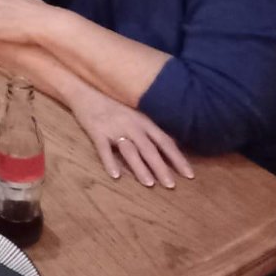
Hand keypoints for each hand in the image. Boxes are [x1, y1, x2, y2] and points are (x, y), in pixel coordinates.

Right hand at [68, 84, 194, 188]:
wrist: (86, 90)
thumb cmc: (113, 103)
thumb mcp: (136, 113)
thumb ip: (150, 129)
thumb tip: (171, 144)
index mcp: (144, 121)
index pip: (165, 142)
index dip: (178, 159)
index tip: (189, 175)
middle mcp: (132, 125)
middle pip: (150, 149)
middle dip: (161, 168)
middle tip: (171, 185)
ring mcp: (114, 129)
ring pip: (130, 151)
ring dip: (140, 168)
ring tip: (149, 183)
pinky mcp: (97, 132)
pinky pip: (104, 149)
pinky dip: (110, 162)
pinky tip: (115, 176)